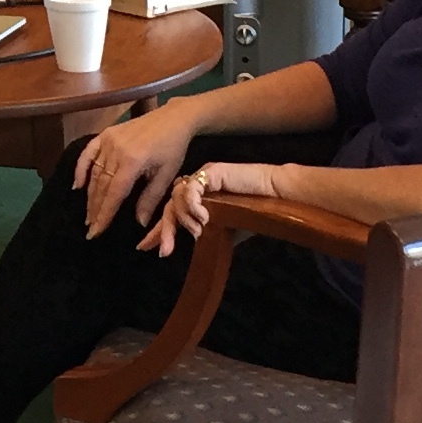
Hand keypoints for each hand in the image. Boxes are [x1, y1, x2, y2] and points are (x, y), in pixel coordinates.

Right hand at [72, 106, 196, 242]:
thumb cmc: (174, 148)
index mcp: (133, 161)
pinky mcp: (106, 134)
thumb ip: (150, 199)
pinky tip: (76, 185)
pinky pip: (88, 153)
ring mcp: (108, 140)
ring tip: (88, 214)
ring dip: (89, 195)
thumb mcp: (166, 175)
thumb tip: (138, 223)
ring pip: (94, 172)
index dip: (104, 214)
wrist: (173, 118)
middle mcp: (116, 150)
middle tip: (90, 228)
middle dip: (95, 208)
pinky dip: (81, 169)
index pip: (114, 194)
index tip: (96, 232)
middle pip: (101, 185)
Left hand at [151, 155, 282, 256]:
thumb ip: (210, 237)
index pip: (172, 215)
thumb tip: (196, 251)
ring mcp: (203, 179)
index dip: (158, 231)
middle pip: (170, 207)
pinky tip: (204, 217)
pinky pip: (191, 187)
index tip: (144, 248)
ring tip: (198, 231)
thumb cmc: (256, 214)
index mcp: (198, 202)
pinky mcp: (211, 172)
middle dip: (164, 230)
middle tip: (164, 250)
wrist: (277, 198)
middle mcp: (197, 189)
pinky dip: (193, 204)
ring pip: (177, 198)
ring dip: (184, 218)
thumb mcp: (227, 231)